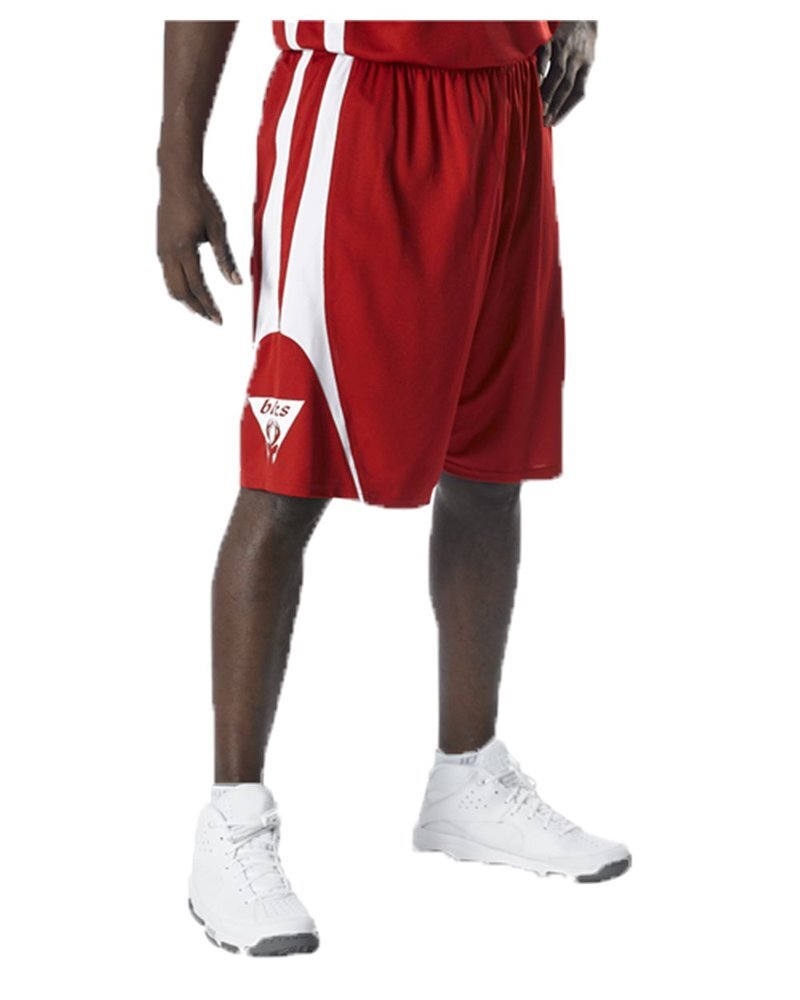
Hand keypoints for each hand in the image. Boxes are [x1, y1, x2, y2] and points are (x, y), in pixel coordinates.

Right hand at [157, 171, 240, 323]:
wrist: (177, 177)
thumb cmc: (201, 199)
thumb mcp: (218, 229)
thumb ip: (225, 258)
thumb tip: (237, 283)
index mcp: (184, 249)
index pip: (198, 287)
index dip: (209, 306)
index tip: (220, 319)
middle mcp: (168, 253)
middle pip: (180, 292)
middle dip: (197, 308)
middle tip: (213, 318)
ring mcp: (161, 250)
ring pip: (171, 285)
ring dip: (187, 300)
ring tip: (203, 308)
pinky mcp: (160, 245)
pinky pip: (168, 274)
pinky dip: (180, 287)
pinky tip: (192, 288)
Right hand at [537, 21, 596, 127]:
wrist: (582, 13)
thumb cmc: (582, 40)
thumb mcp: (587, 58)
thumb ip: (577, 77)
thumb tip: (563, 103)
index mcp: (586, 65)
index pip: (578, 92)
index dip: (566, 109)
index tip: (554, 122)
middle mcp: (577, 58)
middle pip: (566, 86)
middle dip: (555, 105)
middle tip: (544, 120)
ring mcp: (565, 48)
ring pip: (557, 75)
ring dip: (548, 93)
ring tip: (540, 108)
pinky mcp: (553, 38)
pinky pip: (546, 56)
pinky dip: (541, 69)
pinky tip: (536, 82)